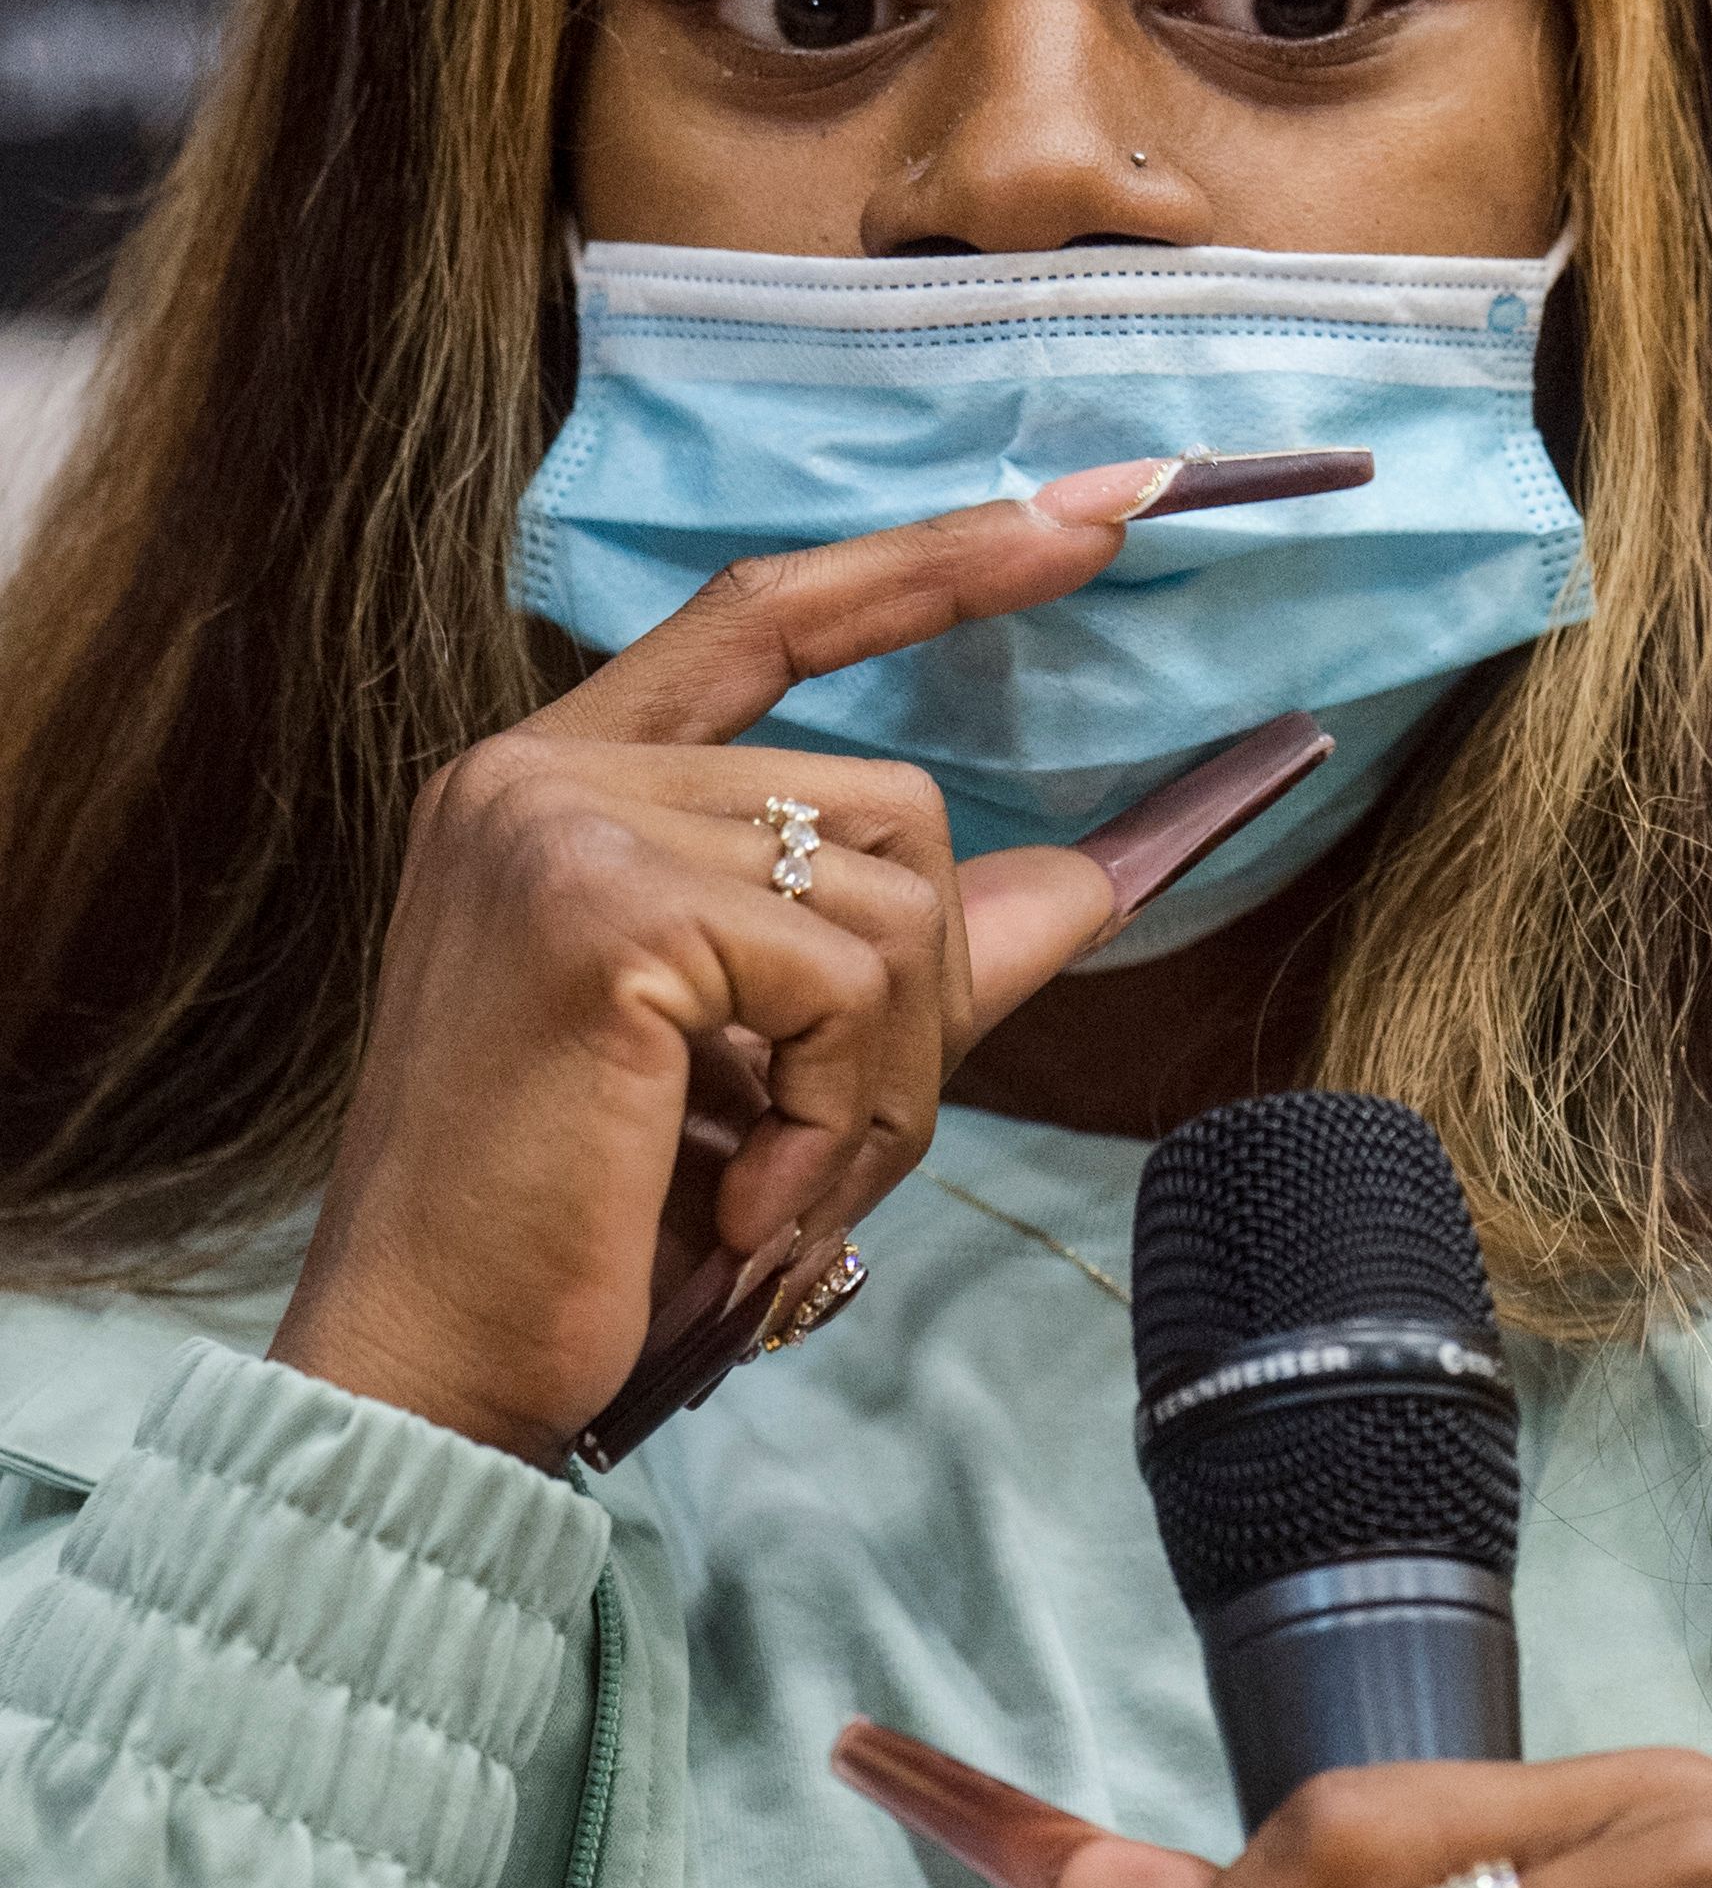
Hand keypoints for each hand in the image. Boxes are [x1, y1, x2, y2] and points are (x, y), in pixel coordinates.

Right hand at [270, 477, 1151, 1463]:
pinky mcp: (601, 908)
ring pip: (893, 893)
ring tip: (781, 1182)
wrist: (436, 1377)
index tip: (1100, 510)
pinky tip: (753, 1198)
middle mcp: (541, 771)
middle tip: (830, 1147)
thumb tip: (1099, 876)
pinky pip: (850, 977)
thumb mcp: (776, 1065)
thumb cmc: (585, 1234)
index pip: (771, 612)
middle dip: (922, 997)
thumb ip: (918, 956)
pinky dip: (842, 1112)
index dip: (938, 560)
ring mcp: (561, 823)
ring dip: (888, 1077)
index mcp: (564, 781)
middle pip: (887, 800)